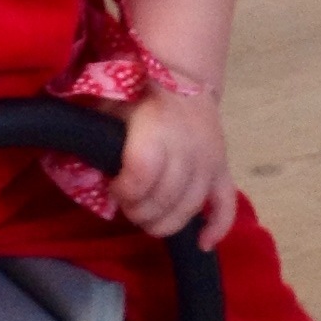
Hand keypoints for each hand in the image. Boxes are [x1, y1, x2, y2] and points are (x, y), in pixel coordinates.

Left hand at [112, 86, 236, 249]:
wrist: (183, 77)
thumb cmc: (140, 94)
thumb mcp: (113, 107)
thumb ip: (102, 139)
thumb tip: (93, 174)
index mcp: (158, 129)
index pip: (142, 176)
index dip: (125, 191)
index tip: (114, 187)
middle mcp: (188, 148)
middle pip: (165, 198)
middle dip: (140, 211)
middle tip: (128, 205)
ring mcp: (210, 161)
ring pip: (190, 208)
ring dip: (165, 223)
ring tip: (147, 218)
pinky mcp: (223, 169)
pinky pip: (227, 205)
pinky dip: (217, 228)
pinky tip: (202, 243)